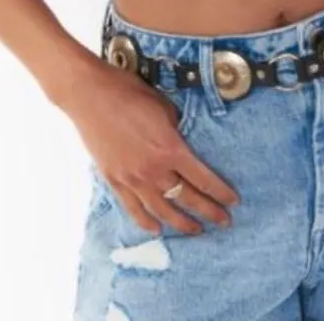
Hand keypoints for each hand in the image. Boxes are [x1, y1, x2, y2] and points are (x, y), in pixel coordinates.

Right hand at [57, 57, 239, 235]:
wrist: (89, 95)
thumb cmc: (128, 92)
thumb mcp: (162, 106)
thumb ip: (175, 128)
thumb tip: (181, 140)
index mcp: (170, 148)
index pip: (203, 178)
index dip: (220, 192)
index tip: (233, 201)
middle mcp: (153, 169)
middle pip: (187, 198)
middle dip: (209, 212)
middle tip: (224, 221)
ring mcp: (132, 179)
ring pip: (162, 211)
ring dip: (182, 223)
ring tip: (196, 230)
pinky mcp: (114, 181)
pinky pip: (133, 209)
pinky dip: (146, 223)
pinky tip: (157, 229)